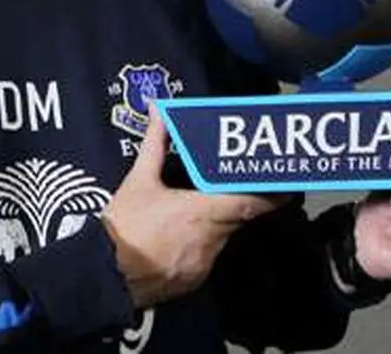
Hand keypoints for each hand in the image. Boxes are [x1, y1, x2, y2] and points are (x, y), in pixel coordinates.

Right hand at [100, 105, 287, 307]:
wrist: (104, 275)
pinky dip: (200, 245)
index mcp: (203, 211)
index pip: (250, 204)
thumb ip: (155, 143)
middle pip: (236, 218)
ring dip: (215, 224)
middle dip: (238, 203)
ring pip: (221, 238)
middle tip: (239, 187)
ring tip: (199, 211)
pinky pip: (206, 258)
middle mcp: (212, 239)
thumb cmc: (124, 225)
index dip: (271, 196)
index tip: (287, 187)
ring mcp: (204, 264)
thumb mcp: (138, 180)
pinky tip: (180, 237)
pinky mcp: (194, 281)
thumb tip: (158, 109)